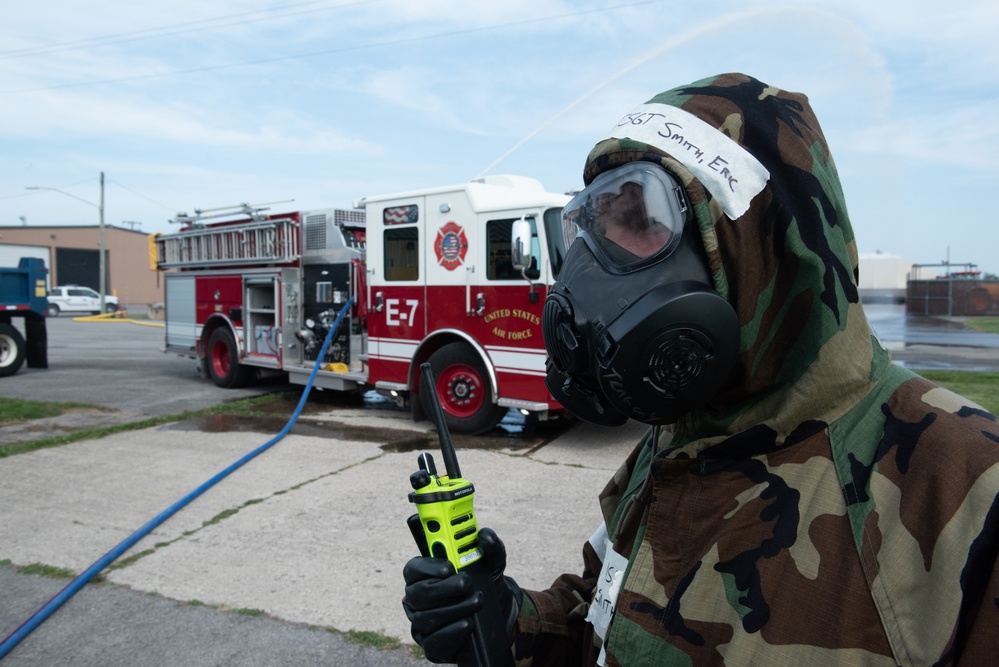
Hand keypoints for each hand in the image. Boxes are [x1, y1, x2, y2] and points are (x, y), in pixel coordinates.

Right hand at [402, 528, 521, 662]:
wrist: (498, 615)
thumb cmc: (484, 584)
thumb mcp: (492, 563)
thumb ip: (490, 546)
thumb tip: (484, 535)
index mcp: (424, 575)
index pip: (413, 568)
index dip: (428, 566)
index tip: (450, 566)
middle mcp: (417, 598)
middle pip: (418, 593)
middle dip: (444, 588)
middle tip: (466, 583)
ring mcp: (421, 623)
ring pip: (427, 617)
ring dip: (454, 609)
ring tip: (476, 602)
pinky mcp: (431, 645)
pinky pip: (433, 641)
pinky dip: (452, 632)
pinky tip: (467, 623)